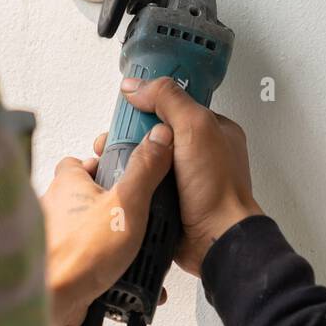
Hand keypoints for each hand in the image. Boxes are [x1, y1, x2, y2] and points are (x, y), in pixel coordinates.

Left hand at [41, 123, 173, 325]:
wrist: (53, 302)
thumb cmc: (79, 253)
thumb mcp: (126, 203)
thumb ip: (143, 170)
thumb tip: (158, 139)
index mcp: (68, 184)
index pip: (82, 161)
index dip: (105, 163)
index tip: (127, 168)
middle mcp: (57, 207)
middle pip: (89, 197)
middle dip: (115, 208)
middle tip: (137, 216)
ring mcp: (58, 237)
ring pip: (90, 231)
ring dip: (112, 241)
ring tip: (135, 250)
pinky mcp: (62, 264)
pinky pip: (88, 259)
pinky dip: (105, 267)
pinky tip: (122, 276)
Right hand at [116, 76, 262, 276]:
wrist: (215, 240)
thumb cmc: (218, 189)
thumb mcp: (195, 128)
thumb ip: (168, 99)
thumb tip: (136, 85)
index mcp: (211, 130)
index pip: (174, 104)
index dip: (149, 102)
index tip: (127, 106)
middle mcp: (197, 153)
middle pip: (153, 132)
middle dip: (129, 134)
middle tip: (112, 139)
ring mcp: (182, 178)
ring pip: (144, 159)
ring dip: (125, 159)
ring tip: (108, 160)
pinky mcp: (169, 200)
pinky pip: (142, 184)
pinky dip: (129, 181)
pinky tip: (117, 180)